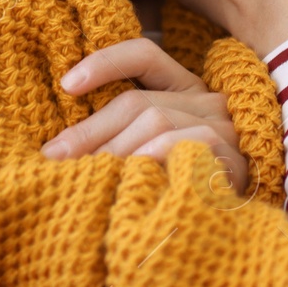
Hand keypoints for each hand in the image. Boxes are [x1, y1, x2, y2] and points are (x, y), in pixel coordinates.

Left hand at [40, 37, 249, 195]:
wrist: (230, 230)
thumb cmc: (180, 191)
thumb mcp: (148, 156)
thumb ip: (121, 138)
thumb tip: (58, 149)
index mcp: (183, 90)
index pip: (145, 56)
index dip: (105, 62)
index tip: (66, 85)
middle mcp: (205, 100)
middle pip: (137, 101)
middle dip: (90, 129)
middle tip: (56, 157)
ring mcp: (222, 125)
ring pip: (156, 120)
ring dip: (116, 150)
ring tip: (91, 176)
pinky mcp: (231, 153)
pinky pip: (184, 143)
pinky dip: (152, 157)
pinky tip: (133, 178)